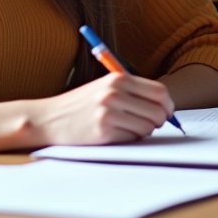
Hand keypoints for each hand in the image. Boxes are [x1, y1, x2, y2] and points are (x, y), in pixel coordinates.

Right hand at [26, 72, 175, 146]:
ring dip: (143, 131)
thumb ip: (132, 91)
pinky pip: (132, 139)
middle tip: (151, 124)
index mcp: (118, 78)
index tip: (166, 112)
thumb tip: (165, 105)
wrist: (50, 118)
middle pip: (158, 111)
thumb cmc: (81, 104)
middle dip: (159, 120)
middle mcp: (114, 93)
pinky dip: (129, 139)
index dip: (168, 105)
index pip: (159, 91)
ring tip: (128, 127)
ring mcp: (109, 113)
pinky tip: (115, 134)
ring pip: (147, 127)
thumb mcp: (105, 87)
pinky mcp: (103, 132)